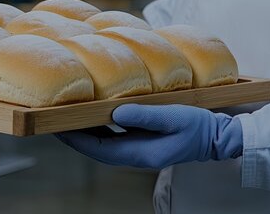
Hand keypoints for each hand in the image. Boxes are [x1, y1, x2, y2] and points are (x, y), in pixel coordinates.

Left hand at [55, 104, 242, 168]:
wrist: (216, 137)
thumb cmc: (197, 126)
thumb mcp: (171, 117)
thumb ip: (144, 116)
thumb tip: (115, 113)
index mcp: (139, 153)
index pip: (98, 149)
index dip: (75, 140)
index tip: (57, 127)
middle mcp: (134, 155)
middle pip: (95, 148)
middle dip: (73, 136)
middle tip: (53, 120)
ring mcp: (137, 150)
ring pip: (102, 143)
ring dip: (83, 132)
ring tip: (65, 116)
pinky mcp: (141, 142)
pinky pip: (112, 137)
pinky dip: (98, 128)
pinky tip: (90, 115)